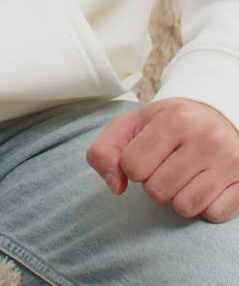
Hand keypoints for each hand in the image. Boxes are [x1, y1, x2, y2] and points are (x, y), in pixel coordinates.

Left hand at [86, 97, 238, 222]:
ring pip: (184, 207)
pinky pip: (212, 214)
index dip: (134, 165)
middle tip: (167, 164)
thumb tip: (116, 187)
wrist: (216, 116)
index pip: (133, 167)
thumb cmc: (167, 125)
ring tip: (185, 174)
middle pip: (157, 191)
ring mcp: (228, 160)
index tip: (147, 154)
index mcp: (174, 118)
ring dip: (178, 196)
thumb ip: (105, 150)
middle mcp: (205, 137)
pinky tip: (205, 184)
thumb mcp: (132, 125)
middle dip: (155, 182)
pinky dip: (204, 205)